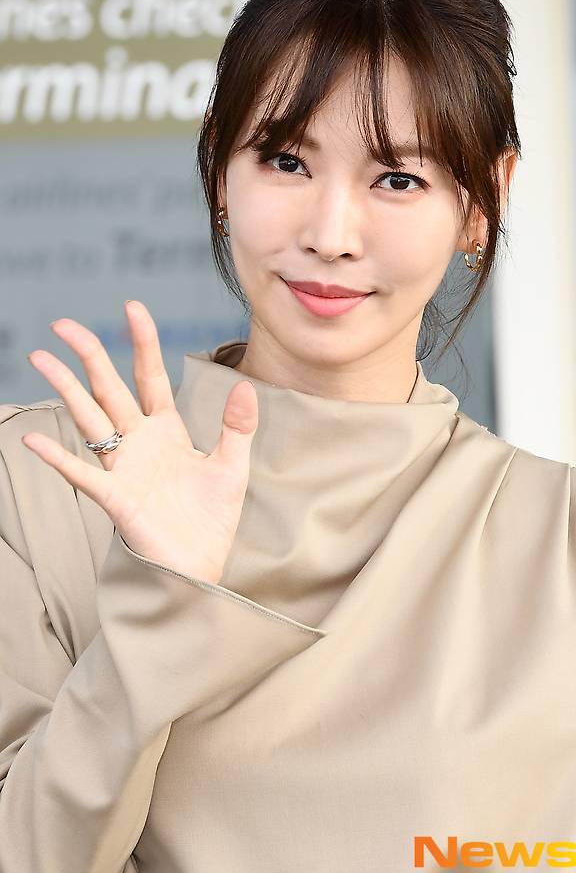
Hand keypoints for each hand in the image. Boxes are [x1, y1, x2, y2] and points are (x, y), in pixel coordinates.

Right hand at [22, 300, 258, 584]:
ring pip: (89, 419)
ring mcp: (123, 468)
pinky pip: (82, 474)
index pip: (149, 376)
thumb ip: (237, 427)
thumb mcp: (232, 466)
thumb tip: (245, 386)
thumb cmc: (212, 519)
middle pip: (108, 389)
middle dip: (89, 355)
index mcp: (167, 430)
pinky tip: (33, 441)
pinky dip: (58, 459)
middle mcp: (139, 442)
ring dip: (66, 390)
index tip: (132, 306)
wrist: (201, 566)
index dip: (142, 342)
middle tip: (63, 324)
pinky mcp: (116, 498)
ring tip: (40, 358)